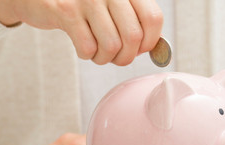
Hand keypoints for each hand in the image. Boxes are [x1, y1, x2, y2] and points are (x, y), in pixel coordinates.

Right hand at [0, 0, 162, 64]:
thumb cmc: (83, 5)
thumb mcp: (113, 5)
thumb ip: (136, 22)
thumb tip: (159, 51)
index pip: (153, 18)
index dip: (150, 41)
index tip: (139, 48)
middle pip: (134, 36)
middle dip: (126, 56)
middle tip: (116, 56)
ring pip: (112, 45)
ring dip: (105, 58)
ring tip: (98, 52)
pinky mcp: (65, 10)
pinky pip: (88, 47)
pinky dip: (87, 55)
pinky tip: (83, 47)